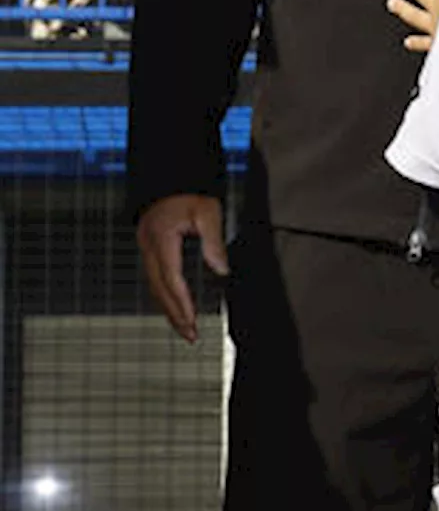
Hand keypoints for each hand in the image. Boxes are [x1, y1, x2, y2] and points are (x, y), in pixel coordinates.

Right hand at [137, 194, 228, 343]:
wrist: (171, 175)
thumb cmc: (191, 191)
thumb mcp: (209, 211)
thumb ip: (214, 242)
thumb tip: (221, 270)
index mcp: (162, 239)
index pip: (171, 278)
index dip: (181, 302)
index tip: (192, 321)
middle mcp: (149, 247)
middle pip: (159, 289)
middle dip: (174, 314)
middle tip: (189, 335)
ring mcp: (146, 247)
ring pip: (154, 286)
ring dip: (168, 308)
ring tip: (184, 327)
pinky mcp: (149, 247)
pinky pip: (155, 278)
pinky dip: (165, 295)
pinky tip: (174, 305)